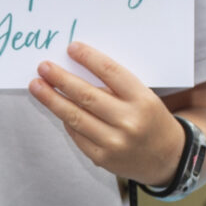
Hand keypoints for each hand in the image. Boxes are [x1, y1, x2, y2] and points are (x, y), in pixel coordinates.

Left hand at [27, 42, 184, 184]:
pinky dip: (65, 120)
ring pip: (75, 116)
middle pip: (86, 95)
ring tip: (36, 85)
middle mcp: (128, 121)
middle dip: (61, 79)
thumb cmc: (151, 119)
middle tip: (43, 67)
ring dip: (52, 99)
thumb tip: (77, 70)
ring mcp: (114, 142)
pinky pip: (76, 134)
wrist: (168, 158)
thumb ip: (116, 87)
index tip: (71, 48)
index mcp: (142, 100)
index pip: (111, 72)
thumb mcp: (144, 97)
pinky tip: (56, 108)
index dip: (89, 58)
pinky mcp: (102, 158)